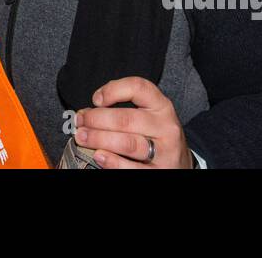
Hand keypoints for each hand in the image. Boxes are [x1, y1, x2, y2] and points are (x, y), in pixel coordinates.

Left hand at [73, 77, 191, 168]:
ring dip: (100, 139)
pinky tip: (99, 156)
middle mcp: (166, 127)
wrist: (181, 164)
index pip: (138, 88)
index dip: (114, 90)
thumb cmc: (156, 135)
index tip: (96, 99)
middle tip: (80, 122)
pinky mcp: (159, 172)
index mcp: (162, 106)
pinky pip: (132, 168)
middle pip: (127, 119)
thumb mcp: (150, 115)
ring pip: (128, 143)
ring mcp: (165, 152)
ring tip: (83, 138)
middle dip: (97, 119)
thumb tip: (89, 112)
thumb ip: (126, 109)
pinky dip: (112, 162)